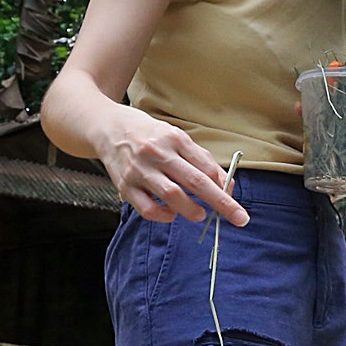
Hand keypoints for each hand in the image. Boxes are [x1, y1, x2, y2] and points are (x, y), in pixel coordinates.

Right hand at [97, 109, 247, 225]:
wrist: (107, 127)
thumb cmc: (149, 135)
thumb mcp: (176, 137)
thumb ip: (201, 159)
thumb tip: (226, 185)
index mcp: (174, 139)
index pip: (206, 165)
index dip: (223, 185)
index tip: (234, 199)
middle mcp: (157, 153)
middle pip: (195, 181)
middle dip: (220, 202)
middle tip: (239, 218)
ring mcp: (140, 170)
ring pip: (172, 195)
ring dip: (191, 210)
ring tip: (200, 214)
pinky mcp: (124, 186)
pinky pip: (148, 209)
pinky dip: (164, 216)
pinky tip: (172, 214)